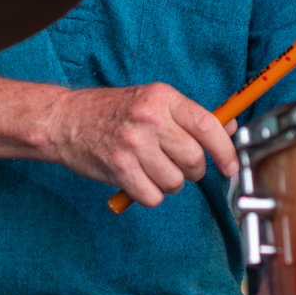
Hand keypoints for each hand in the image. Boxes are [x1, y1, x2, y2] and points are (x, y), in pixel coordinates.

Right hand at [47, 83, 238, 208]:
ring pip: (175, 182)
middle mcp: (150, 118)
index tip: (231, 167)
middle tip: (178, 166)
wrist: (65, 120)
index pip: (208, 126)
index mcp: (163, 97)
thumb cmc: (111, 111)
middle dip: (192, 171)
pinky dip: (149, 195)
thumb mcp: (152, 101)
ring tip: (151, 169)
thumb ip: (189, 117)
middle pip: (194, 159)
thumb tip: (229, 128)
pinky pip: (153, 196)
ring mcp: (133, 144)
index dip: (226, 150)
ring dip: (168, 183)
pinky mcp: (119, 168)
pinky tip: (137, 179)